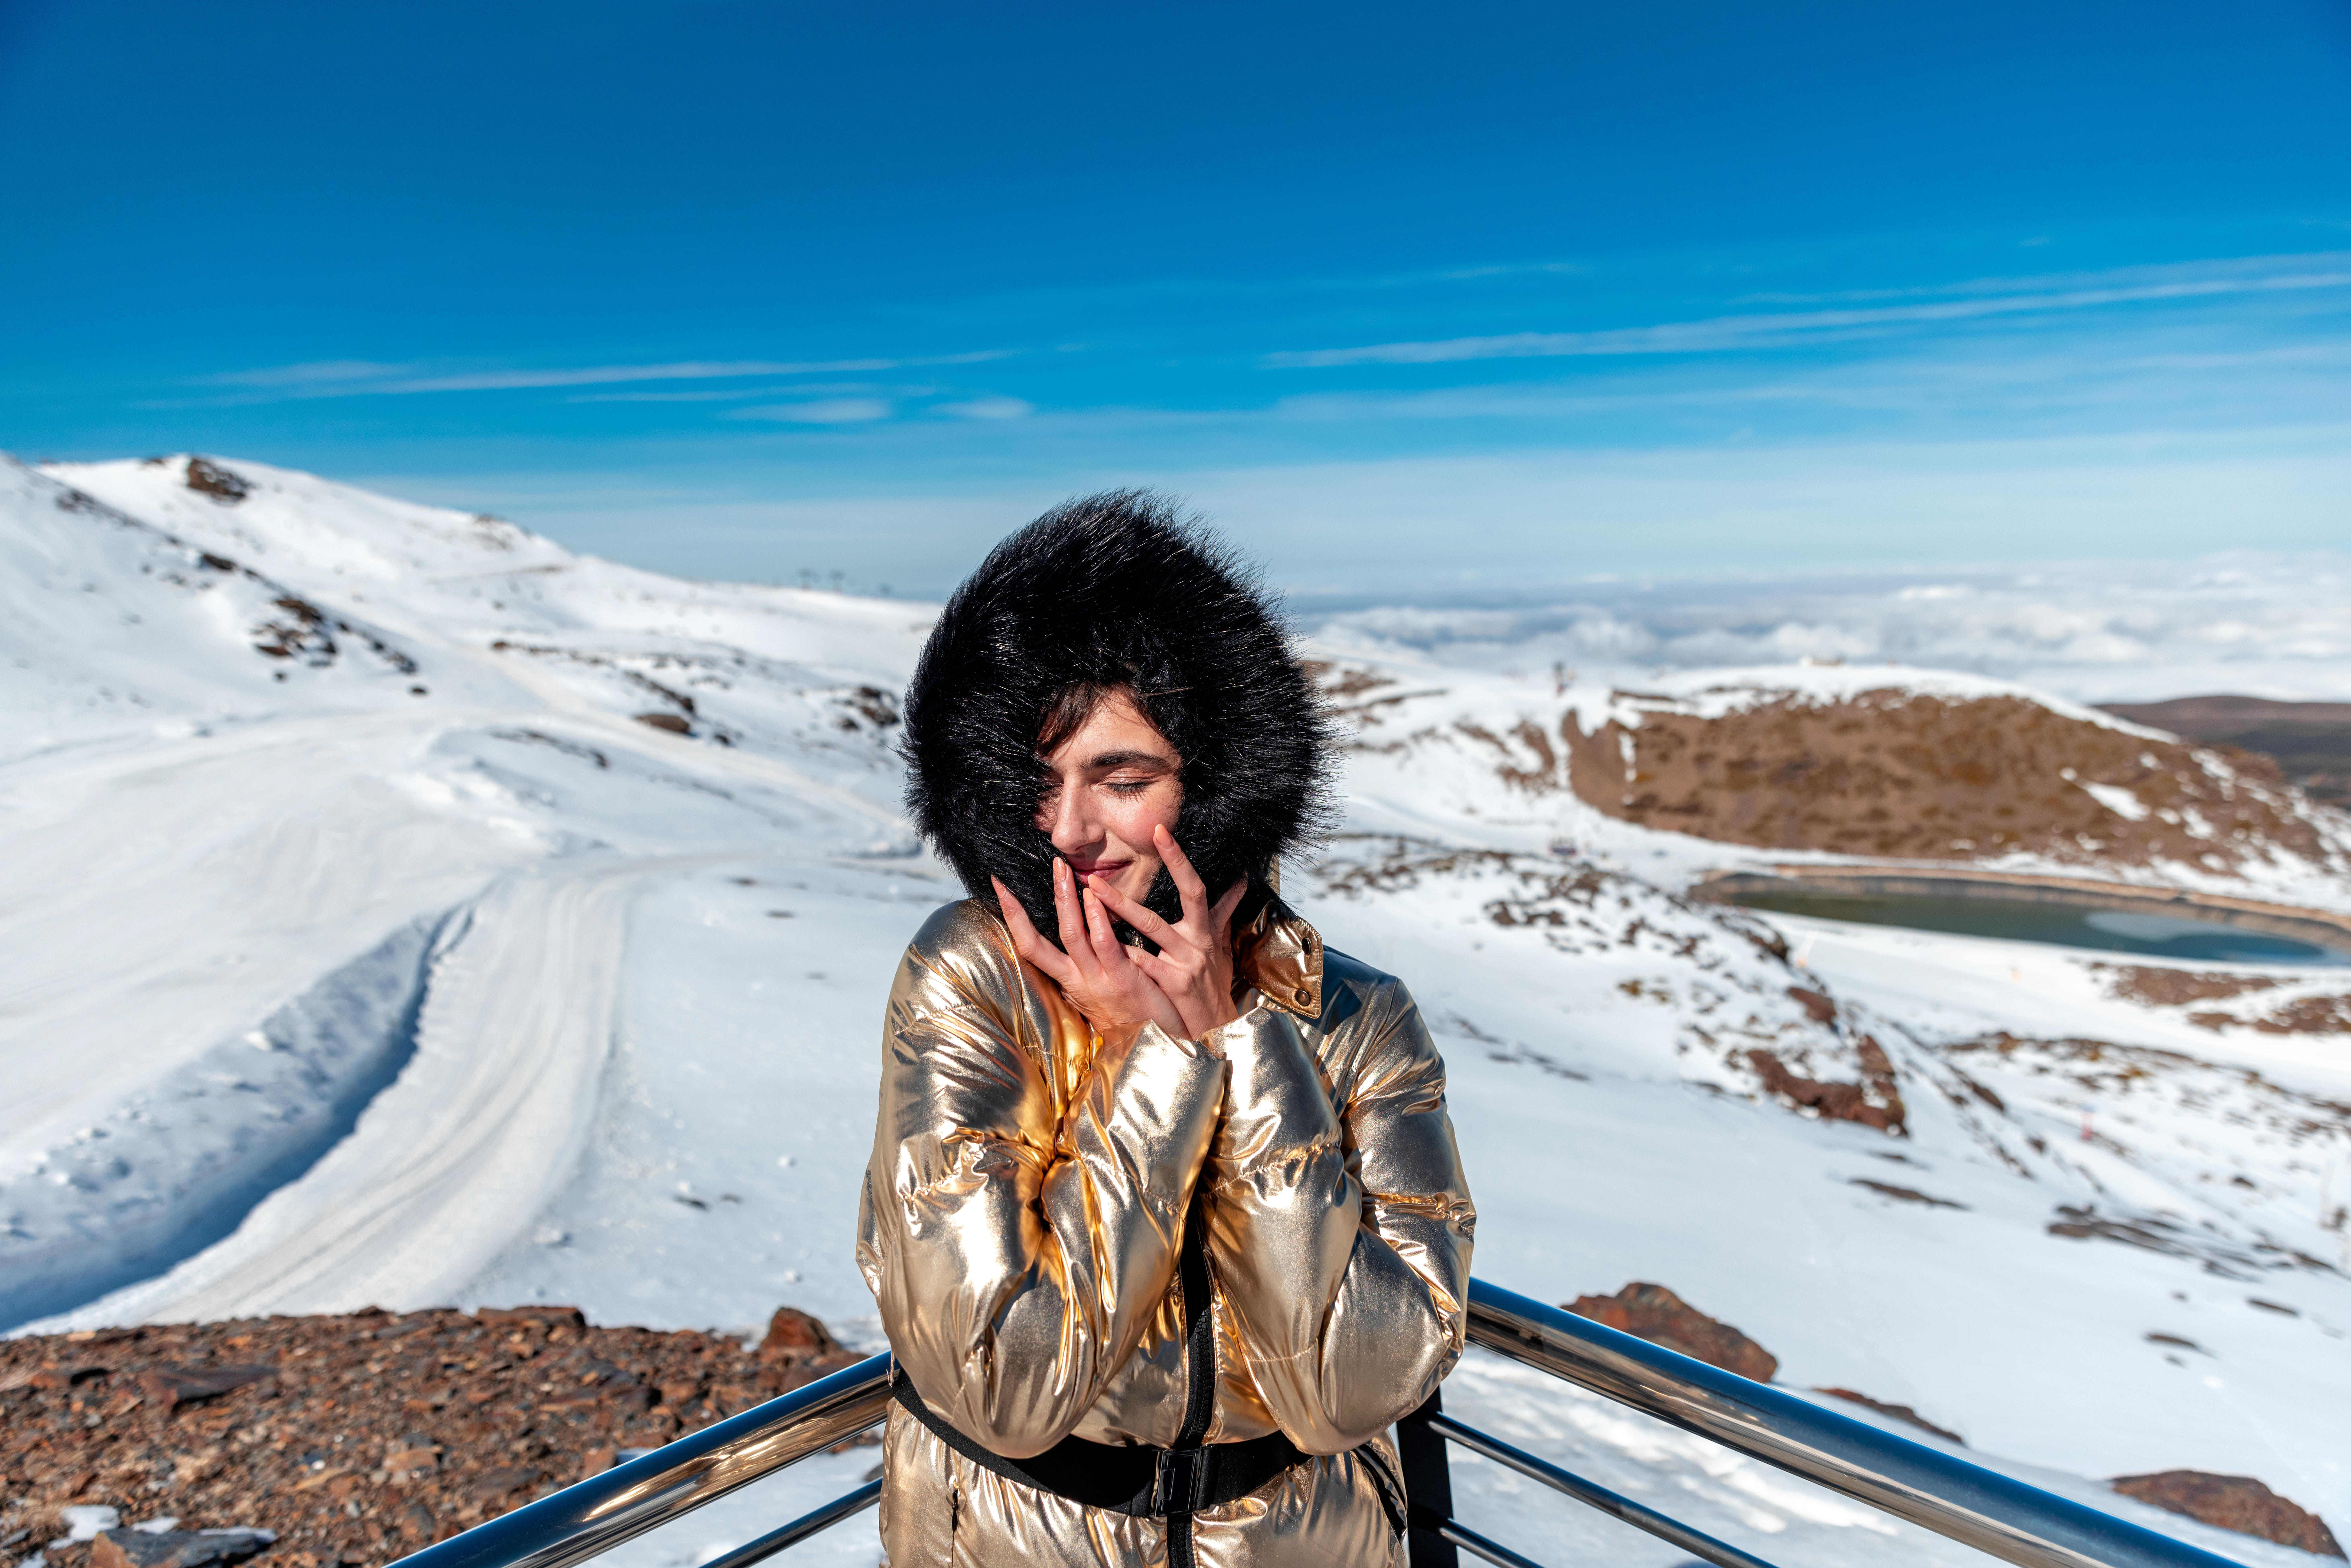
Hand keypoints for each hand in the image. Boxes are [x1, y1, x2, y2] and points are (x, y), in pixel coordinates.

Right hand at [993, 860, 1186, 1039]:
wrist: (1159, 1045)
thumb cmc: (1132, 1014)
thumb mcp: (1099, 991)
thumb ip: (1086, 966)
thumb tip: (1074, 938)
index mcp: (1068, 981)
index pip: (1030, 946)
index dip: (1012, 917)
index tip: (999, 887)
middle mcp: (1076, 981)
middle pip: (1039, 941)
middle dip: (1029, 904)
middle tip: (1031, 869)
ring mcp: (1097, 981)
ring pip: (1072, 937)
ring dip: (1066, 901)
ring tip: (1063, 870)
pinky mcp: (1123, 980)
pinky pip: (1105, 945)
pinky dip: (1097, 920)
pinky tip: (1094, 897)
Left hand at [1081, 825, 1246, 1038]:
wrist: (1217, 1026)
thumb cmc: (1213, 983)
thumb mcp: (1221, 946)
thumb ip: (1223, 912)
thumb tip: (1240, 881)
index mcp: (1205, 929)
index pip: (1195, 885)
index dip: (1180, 858)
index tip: (1161, 831)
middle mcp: (1198, 940)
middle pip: (1182, 897)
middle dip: (1160, 869)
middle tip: (1131, 844)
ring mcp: (1187, 961)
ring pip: (1153, 927)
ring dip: (1122, 907)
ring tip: (1093, 891)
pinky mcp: (1175, 984)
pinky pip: (1145, 963)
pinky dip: (1127, 952)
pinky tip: (1103, 942)